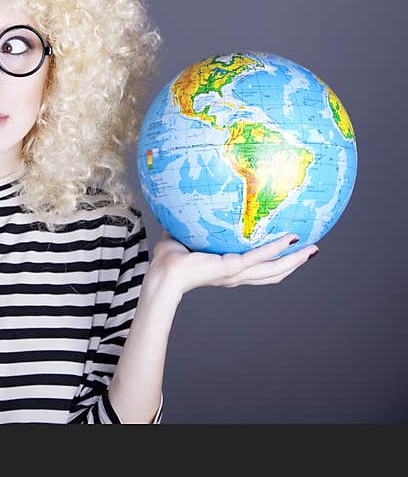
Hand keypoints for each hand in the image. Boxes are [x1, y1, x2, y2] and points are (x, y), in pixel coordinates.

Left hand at [149, 231, 318, 297]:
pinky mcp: (231, 267)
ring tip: (313, 250)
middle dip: (294, 263)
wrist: (162, 273)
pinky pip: (259, 257)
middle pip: (274, 273)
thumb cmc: (169, 258)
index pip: (258, 268)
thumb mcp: (187, 236)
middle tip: (313, 251)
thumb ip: (195, 223)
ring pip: (274, 269)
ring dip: (295, 260)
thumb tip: (193, 201)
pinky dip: (276, 248)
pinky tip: (290, 238)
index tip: (291, 250)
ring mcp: (236, 273)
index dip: (276, 261)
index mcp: (228, 269)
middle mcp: (236, 275)